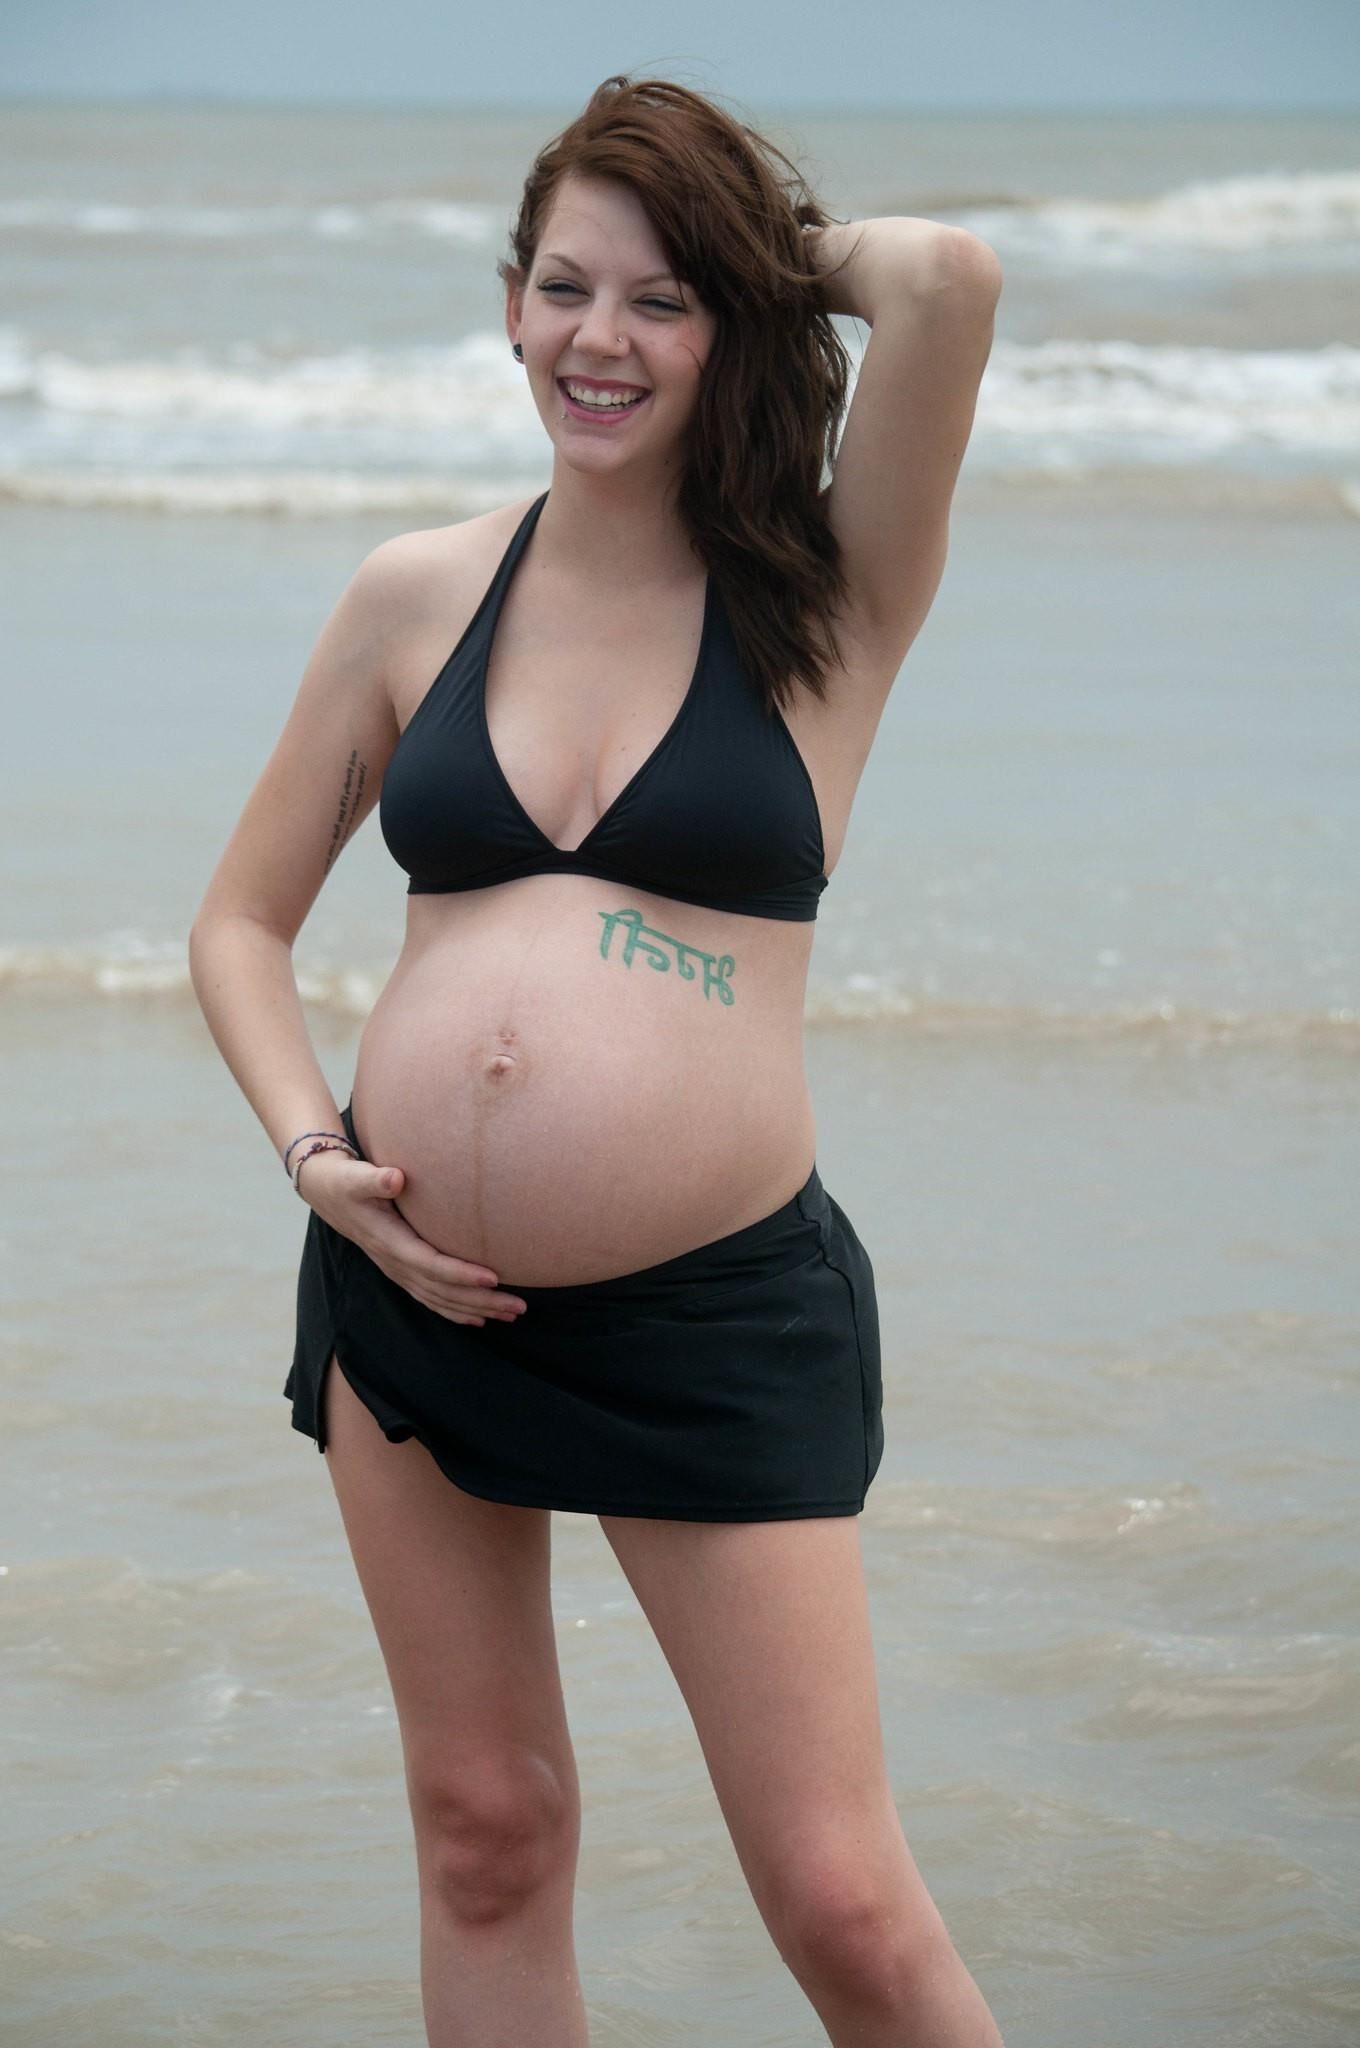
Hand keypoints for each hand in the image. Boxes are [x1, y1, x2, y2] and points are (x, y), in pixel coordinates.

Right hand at [298, 1151, 525, 1326]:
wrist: (327, 1193)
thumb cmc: (346, 1181)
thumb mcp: (354, 1177)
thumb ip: (374, 1179)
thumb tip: (394, 1177)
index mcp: (390, 1242)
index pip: (430, 1264)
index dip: (461, 1274)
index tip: (493, 1278)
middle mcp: (395, 1263)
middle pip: (443, 1290)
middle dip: (481, 1301)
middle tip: (518, 1306)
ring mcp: (398, 1271)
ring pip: (441, 1299)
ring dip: (476, 1309)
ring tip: (511, 1315)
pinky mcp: (402, 1270)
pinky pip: (432, 1298)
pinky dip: (456, 1311)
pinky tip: (480, 1319)